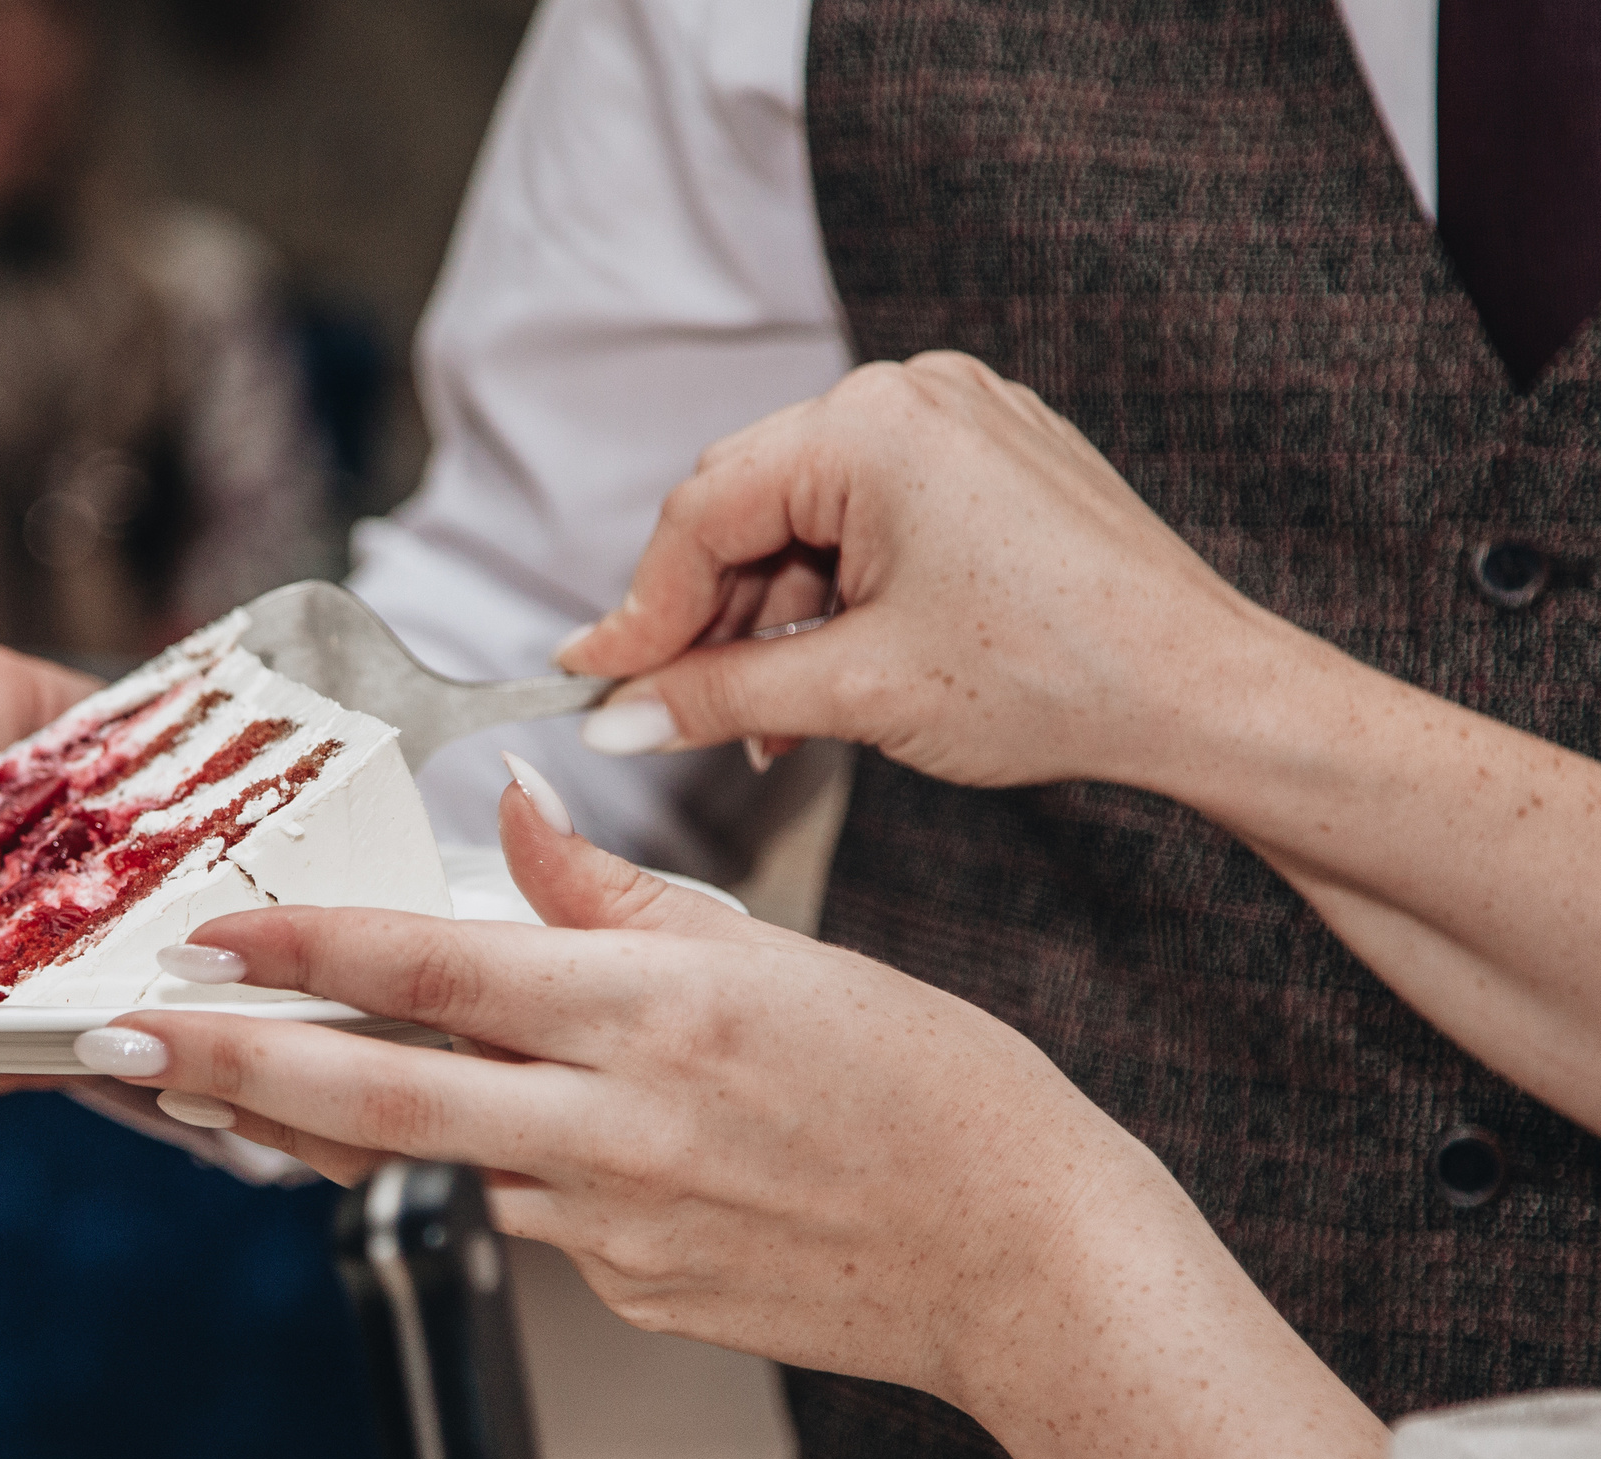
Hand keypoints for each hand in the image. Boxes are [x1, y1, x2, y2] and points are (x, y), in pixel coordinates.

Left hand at [77, 772, 1168, 1402]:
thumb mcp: (771, 947)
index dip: (304, 945)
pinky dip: (469, 1169)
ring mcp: (613, 1222)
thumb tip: (513, 808)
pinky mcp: (625, 1290)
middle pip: (379, 1093)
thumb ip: (614, 890)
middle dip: (232, 1067)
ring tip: (232, 1082)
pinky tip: (468, 1137)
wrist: (1019, 1253)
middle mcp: (615, 1120)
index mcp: (654, 1006)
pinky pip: (514, 1217)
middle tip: (121, 1045)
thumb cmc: (925, 1081)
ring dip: (319, 1126)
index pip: (435, 966)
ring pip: (424, 1164)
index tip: (209, 930)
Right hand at [560, 351, 1275, 792]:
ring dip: (770, 622)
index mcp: (871, 425)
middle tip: (667, 707)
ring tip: (764, 725)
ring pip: (804, 520)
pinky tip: (821, 681)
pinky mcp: (986, 458)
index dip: (638, 608)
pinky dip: (832, 598)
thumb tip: (618, 714)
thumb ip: (715, 695)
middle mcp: (909, 396)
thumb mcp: (857, 693)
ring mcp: (954, 419)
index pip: (701, 509)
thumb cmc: (1058, 676)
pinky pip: (868, 519)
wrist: (1203, 690)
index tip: (592, 679)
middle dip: (706, 617)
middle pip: (746, 505)